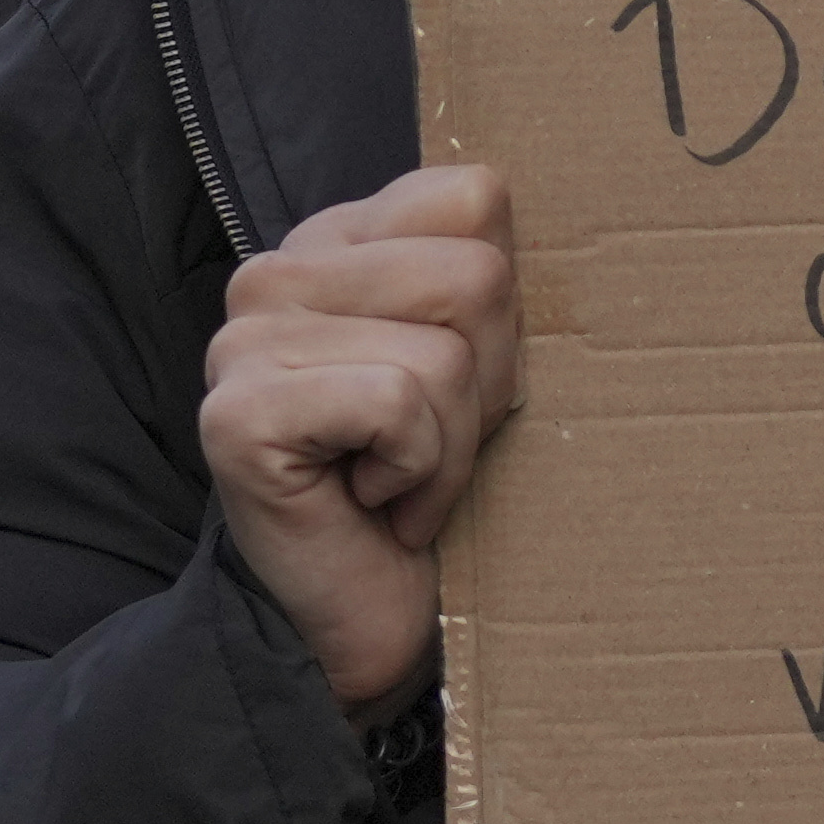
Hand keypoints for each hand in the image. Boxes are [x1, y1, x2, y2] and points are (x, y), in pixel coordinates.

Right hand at [199, 160, 518, 713]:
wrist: (353, 625)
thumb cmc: (421, 492)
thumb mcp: (473, 368)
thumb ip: (487, 282)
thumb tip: (582, 232)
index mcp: (335, 243)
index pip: (475, 198)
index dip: (505, 309)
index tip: (458, 385)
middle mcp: (275, 274)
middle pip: (478, 276)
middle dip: (487, 387)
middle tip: (431, 450)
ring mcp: (244, 341)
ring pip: (444, 352)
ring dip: (452, 445)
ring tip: (402, 483)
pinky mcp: (241, 413)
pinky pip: (398, 404)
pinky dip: (419, 475)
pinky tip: (374, 506)